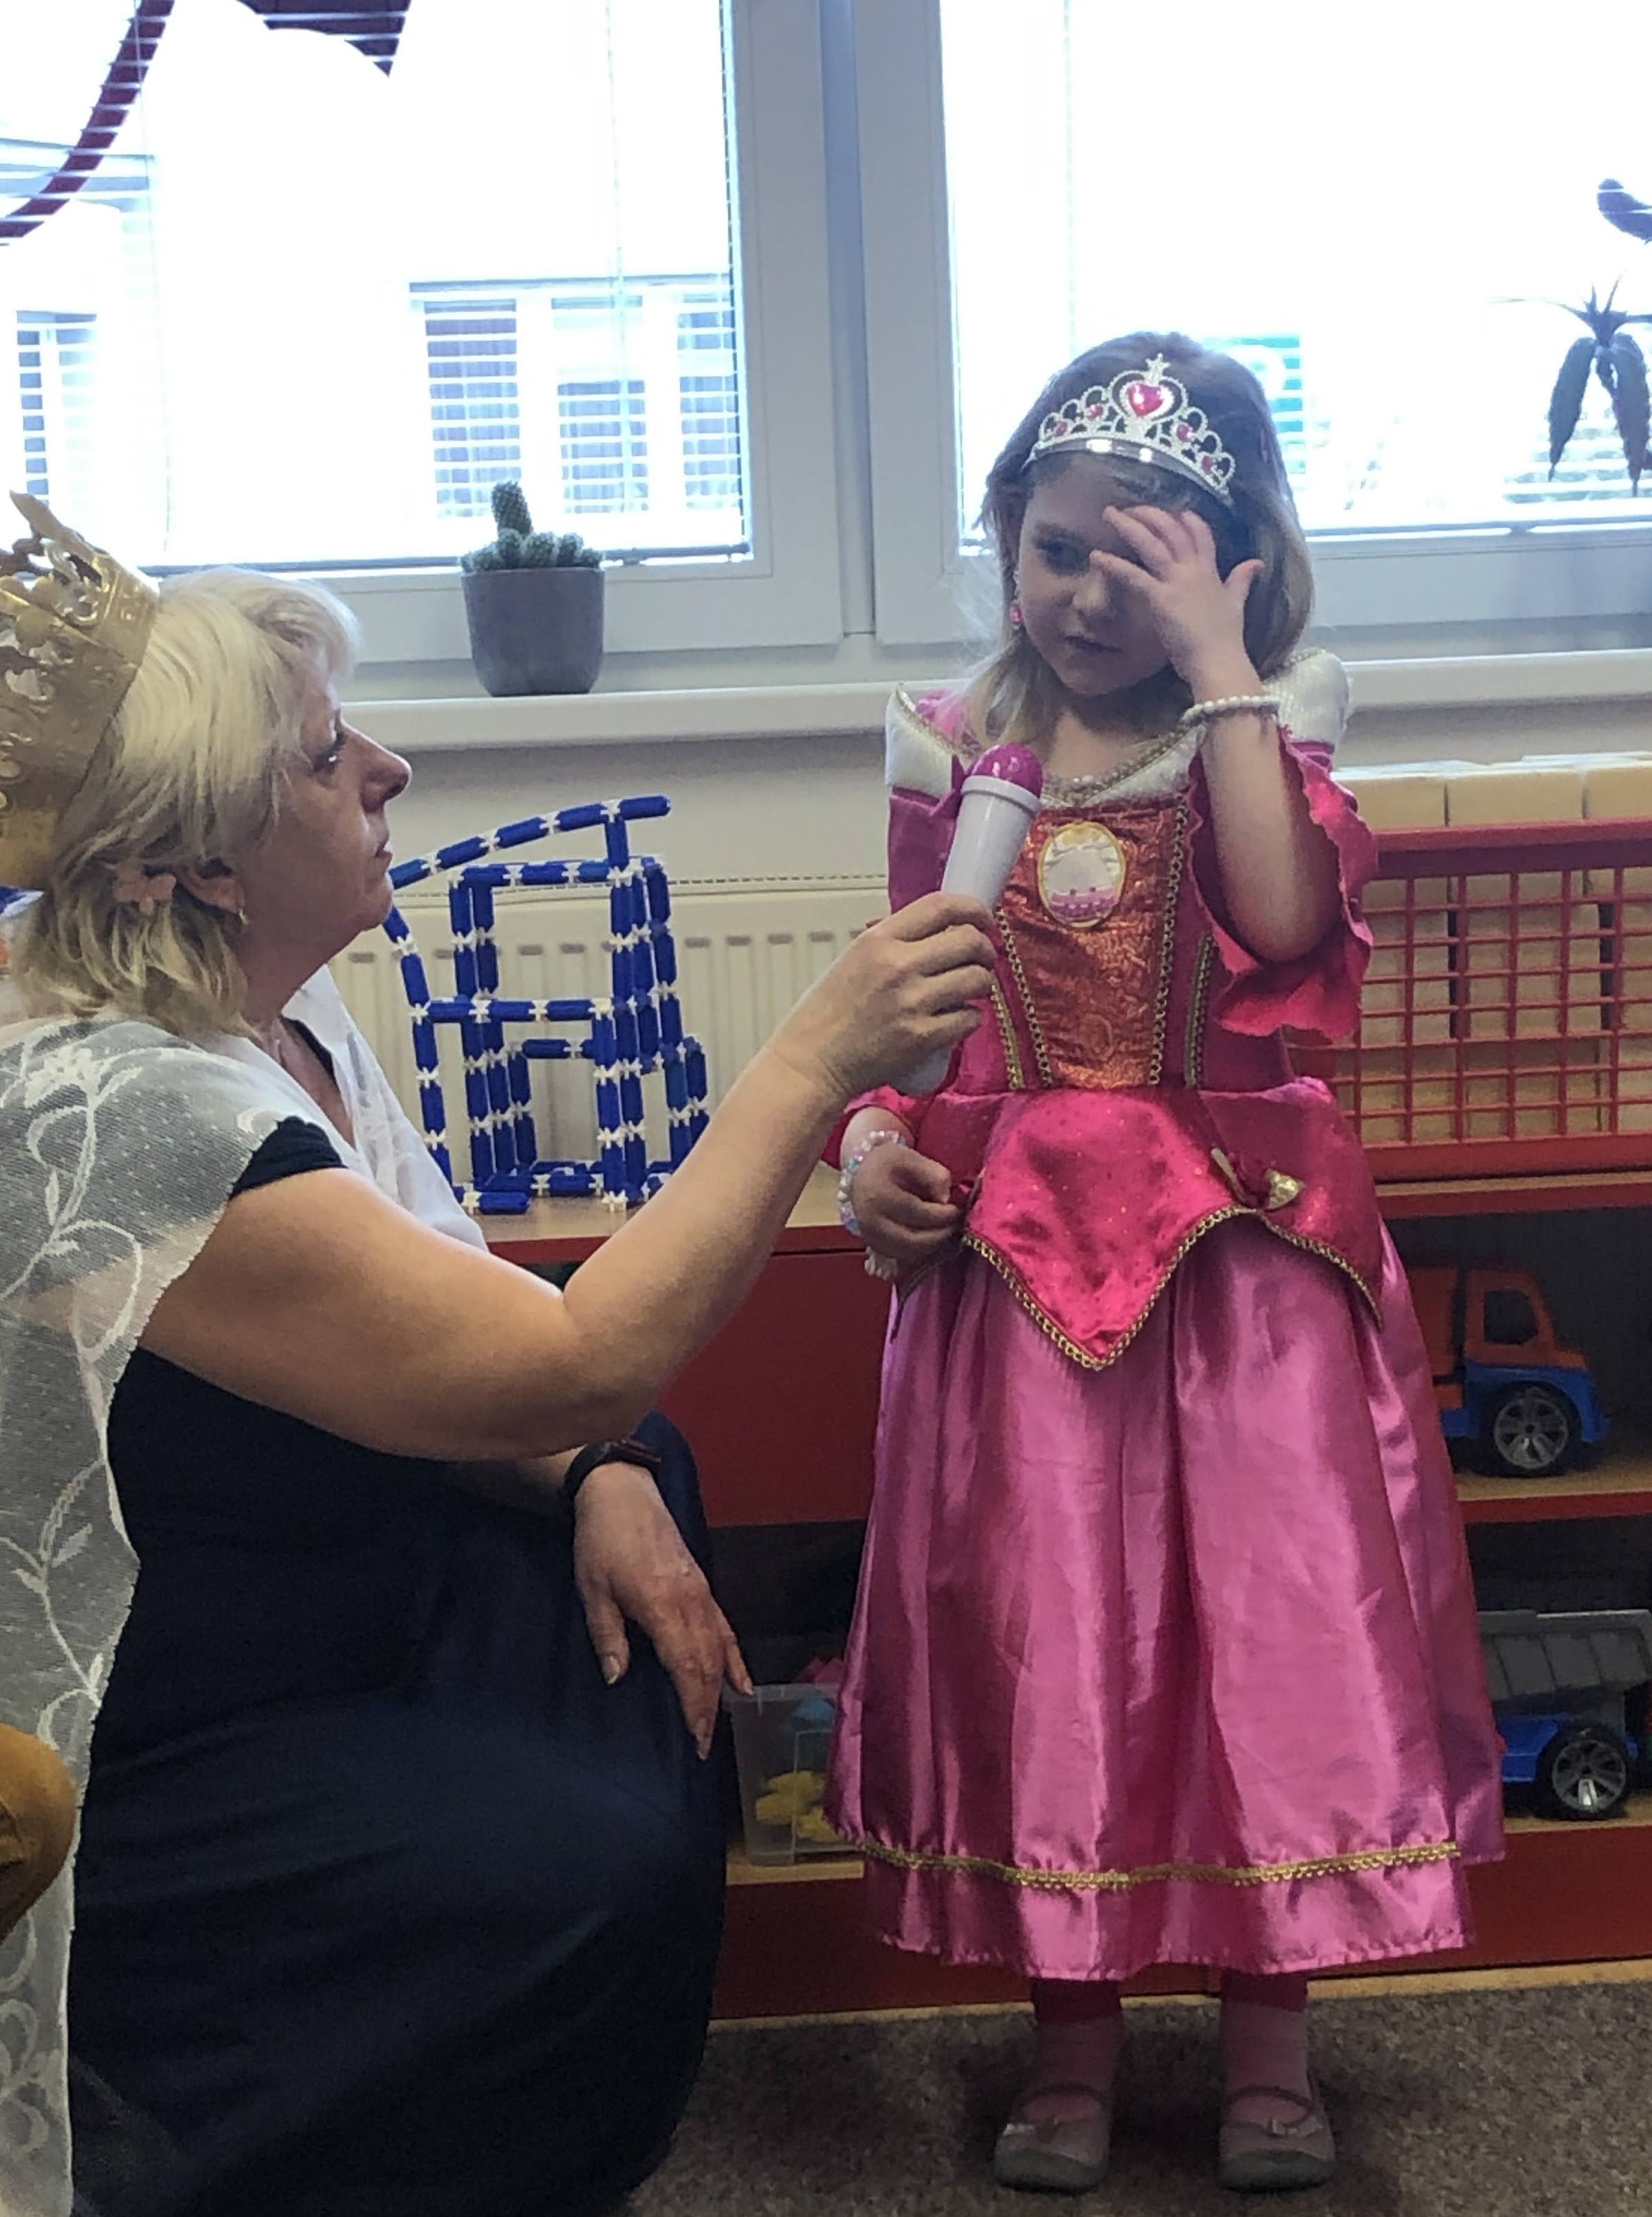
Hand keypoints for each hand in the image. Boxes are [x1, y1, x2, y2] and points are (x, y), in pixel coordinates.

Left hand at [572, 1461, 750, 1756]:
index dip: (693, 1707)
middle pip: (708, 1665)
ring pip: (720, 1650)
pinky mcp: (702, 1586)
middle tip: (703, 1745)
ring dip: (720, 1689)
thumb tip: (618, 1678)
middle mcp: (691, 1603)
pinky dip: (735, 1658)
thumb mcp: (593, 1591)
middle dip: (708, 1708)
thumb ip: (608, 1636)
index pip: (687, 1668)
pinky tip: (742, 1684)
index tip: (695, 1740)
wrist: (623, 1494)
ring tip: (717, 1723)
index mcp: (663, 1607)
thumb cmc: (601, 1542)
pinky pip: (725, 1629)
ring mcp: (702, 1593)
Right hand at [771, 893, 995, 1104]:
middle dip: (984, 949)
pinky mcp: (923, 1037)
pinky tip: (957, 1018)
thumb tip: (937, 933)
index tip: (982, 918)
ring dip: (980, 983)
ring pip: (976, 979)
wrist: (813, 1061)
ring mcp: (913, 1002)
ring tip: (968, 990)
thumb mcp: (853, 959)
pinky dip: (970, 1018)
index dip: (973, 908)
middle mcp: (898, 966)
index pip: (941, 907)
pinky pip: (969, 1018)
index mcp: (879, 940)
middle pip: (968, 941)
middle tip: (981, 958)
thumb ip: (893, 942)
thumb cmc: (827, 1013)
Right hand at [849, 1144, 962, 1275]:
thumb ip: (933, 1174)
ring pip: (910, 1253)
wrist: (861, 1175)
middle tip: (958, 1225)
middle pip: (914, 1239)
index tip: (959, 1210)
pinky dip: (922, 1251)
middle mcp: (871, 1222)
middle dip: (942, 1235)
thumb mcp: (911, 1157)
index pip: (918, 1213)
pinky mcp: (875, 1246)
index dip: (943, 1215)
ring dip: (934, 1246)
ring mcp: (871, 1238)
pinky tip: (934, 1238)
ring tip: (948, 1231)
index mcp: (879, 1196)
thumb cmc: (888, 1163)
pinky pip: (904, 1257)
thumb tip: (946, 1199)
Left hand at [1091, 505, 1261, 697]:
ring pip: (1151, 544)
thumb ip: (1242, 580)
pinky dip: (1113, 564)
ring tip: (1108, 514)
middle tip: (1130, 509)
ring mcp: (1176, 582)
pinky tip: (1096, 556)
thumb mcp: (1236, 603)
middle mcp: (1193, 569)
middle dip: (1150, 514)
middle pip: (1171, 530)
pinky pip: (1133, 575)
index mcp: (1209, 570)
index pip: (1199, 533)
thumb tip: (1256, 562)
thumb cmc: (1225, 639)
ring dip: (1128, 526)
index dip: (1186, 519)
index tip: (1175, 512)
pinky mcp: (1159, 599)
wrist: (1219, 661)